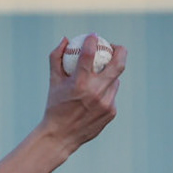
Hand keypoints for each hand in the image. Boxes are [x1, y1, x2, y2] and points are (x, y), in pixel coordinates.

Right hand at [41, 34, 124, 152]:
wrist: (61, 136)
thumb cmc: (55, 105)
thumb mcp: (53, 81)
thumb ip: (56, 58)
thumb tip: (66, 39)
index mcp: (79, 83)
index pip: (89, 54)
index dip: (92, 40)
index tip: (92, 36)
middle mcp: (95, 92)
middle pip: (118, 64)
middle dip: (120, 50)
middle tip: (114, 47)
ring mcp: (106, 102)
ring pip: (115, 80)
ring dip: (109, 75)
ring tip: (99, 76)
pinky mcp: (112, 111)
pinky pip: (112, 95)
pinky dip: (105, 92)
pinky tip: (95, 97)